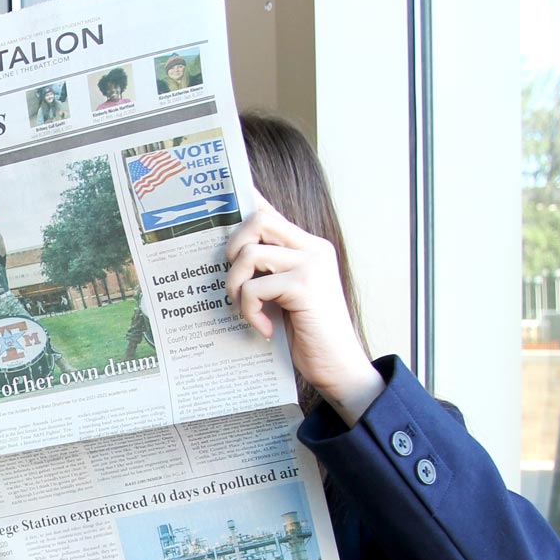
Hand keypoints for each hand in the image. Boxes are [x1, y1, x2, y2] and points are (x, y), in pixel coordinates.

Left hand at [223, 205, 383, 424]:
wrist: (338, 366)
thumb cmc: (307, 333)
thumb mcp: (282, 296)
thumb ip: (266, 271)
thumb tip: (230, 255)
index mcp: (306, 246)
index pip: (271, 210)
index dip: (245, 196)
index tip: (222, 193)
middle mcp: (312, 248)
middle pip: (257, 220)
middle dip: (232, 249)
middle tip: (236, 281)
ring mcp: (311, 264)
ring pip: (249, 254)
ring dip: (236, 286)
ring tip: (248, 310)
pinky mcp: (306, 286)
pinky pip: (255, 288)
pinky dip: (249, 311)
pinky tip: (263, 328)